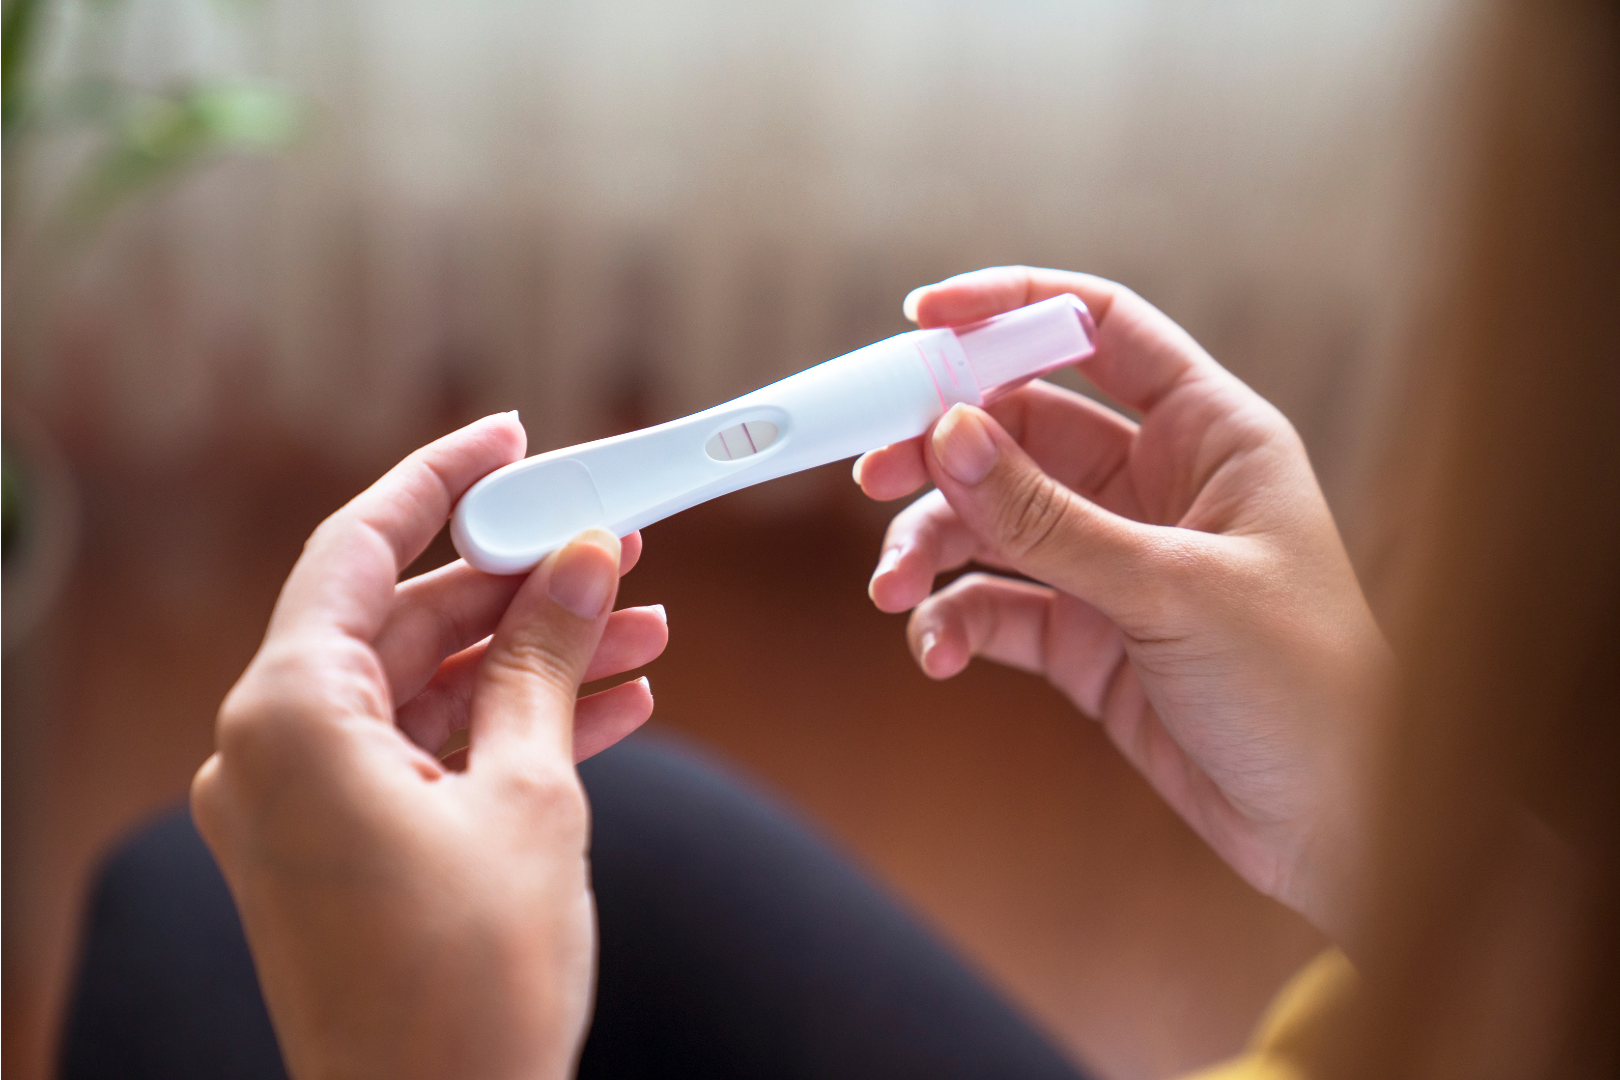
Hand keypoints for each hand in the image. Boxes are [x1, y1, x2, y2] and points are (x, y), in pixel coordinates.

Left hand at [191, 413, 667, 1079]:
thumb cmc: (471, 984)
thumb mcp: (530, 795)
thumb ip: (547, 661)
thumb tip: (585, 557)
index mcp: (290, 719)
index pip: (361, 549)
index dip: (442, 481)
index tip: (514, 436)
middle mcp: (275, 751)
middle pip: (406, 619)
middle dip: (522, 585)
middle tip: (619, 546)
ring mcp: (307, 806)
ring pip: (430, 688)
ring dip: (536, 659)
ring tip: (646, 626)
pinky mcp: (344, 849)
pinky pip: (431, 755)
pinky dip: (513, 725)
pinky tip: (615, 703)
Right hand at [857, 267, 1389, 941]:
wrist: (1334, 825)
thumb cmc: (1301, 686)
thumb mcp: (1170, 590)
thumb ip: (1049, 517)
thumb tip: (947, 433)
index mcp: (1209, 435)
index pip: (1100, 328)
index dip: (1011, 307)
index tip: (920, 318)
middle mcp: (1156, 484)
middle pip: (1021, 427)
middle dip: (941, 448)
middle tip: (871, 475)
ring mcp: (1115, 560)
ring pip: (994, 520)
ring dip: (932, 545)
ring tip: (892, 591)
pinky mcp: (1087, 636)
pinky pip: (997, 604)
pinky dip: (954, 621)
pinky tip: (936, 652)